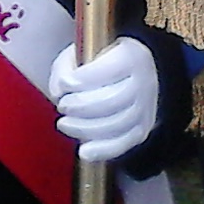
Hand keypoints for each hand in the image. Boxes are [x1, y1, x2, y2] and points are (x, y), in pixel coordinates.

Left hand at [47, 37, 158, 164]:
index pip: (107, 70)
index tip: (64, 84)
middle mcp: (144, 81)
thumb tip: (58, 91)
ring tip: (66, 123)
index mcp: (132, 56)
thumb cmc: (100, 62)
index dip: (80, 80)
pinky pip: (123, 144)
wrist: (127, 73)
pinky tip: (84, 151)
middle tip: (63, 105)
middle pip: (112, 100)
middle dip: (80, 106)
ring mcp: (146, 107)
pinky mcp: (142, 128)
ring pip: (117, 124)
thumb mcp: (80, 53)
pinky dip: (102, 150)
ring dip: (85, 128)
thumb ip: (64, 68)